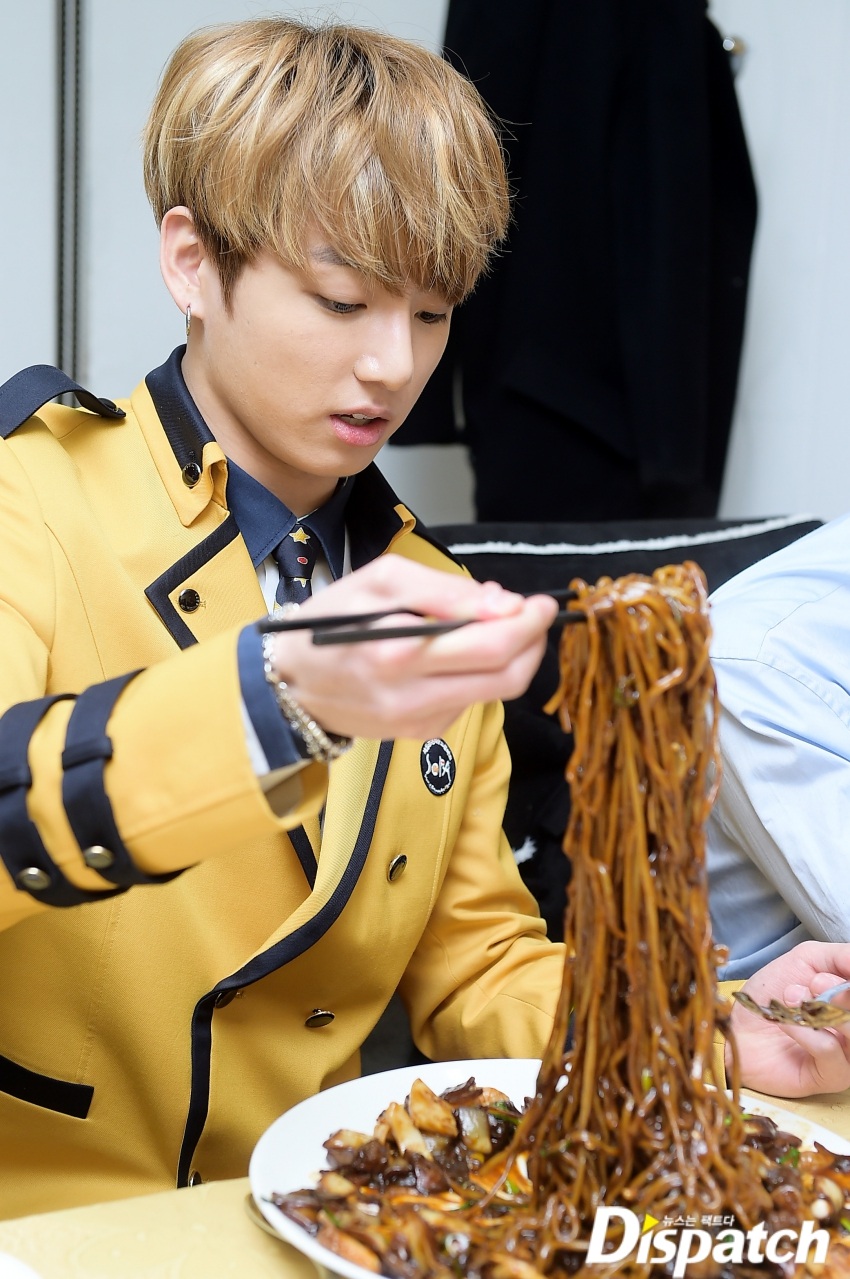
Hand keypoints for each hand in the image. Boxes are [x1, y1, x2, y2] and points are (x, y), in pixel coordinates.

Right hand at [268, 555, 558, 740]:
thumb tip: (502, 603)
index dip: (529, 623)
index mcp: (401, 650)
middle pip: (508, 677)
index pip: (493, 645)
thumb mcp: (380, 582)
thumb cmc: (331, 624)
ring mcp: (418, 720)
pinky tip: (456, 657)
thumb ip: (444, 590)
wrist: (288, 684)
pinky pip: (468, 703)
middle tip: (534, 616)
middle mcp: (413, 694)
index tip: (539, 603)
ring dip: (510, 659)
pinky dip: (477, 676)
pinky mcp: (418, 733)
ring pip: (494, 694)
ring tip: (494, 628)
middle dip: (533, 643)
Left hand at [729, 941, 849, 1095]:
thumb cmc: (772, 993)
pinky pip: (829, 1049)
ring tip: (793, 996)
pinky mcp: (832, 1076)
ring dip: (822, 1008)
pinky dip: (804, 1031)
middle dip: (841, 993)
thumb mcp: (806, 960)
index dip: (848, 979)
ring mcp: (849, 1056)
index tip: (821, 974)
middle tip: (814, 982)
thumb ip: (841, 956)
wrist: (737, 1025)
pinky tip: (784, 1022)